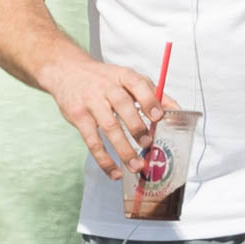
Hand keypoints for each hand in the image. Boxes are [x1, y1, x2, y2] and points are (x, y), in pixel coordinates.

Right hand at [46, 56, 178, 179]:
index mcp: (123, 75)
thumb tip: (177, 110)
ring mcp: (91, 102)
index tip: (159, 116)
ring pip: (109, 127)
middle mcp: (107, 87)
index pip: (138, 84)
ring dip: (123, 149)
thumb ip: (152, 93)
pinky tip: (115, 172)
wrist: (67, 71)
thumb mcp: (126, 77)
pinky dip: (104, 160)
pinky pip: (92, 142)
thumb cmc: (104, 78)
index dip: (149, 99)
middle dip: (137, 126)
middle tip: (148, 143)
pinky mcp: (79, 118)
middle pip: (123, 105)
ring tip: (136, 166)